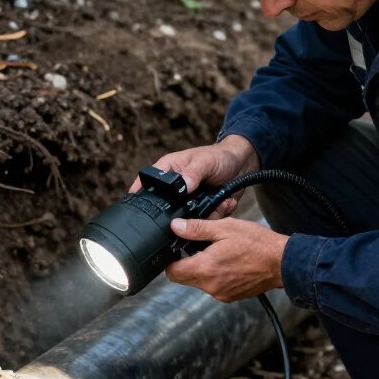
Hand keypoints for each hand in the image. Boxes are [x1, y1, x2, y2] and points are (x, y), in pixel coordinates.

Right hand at [130, 135, 259, 218]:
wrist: (242, 164)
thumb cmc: (220, 156)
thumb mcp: (205, 161)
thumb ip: (193, 173)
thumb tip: (183, 186)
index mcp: (169, 171)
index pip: (147, 183)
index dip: (140, 194)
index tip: (136, 207)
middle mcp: (176, 189)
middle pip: (166, 208)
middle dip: (180, 214)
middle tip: (196, 206)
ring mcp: (189, 201)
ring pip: (187, 219)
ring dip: (205, 214)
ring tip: (219, 201)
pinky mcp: (203, 210)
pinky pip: (205, 221)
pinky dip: (217, 214)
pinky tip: (225, 202)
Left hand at [164, 216, 287, 301]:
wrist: (283, 263)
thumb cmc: (258, 244)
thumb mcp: (225, 228)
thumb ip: (197, 228)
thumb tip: (176, 226)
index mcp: (206, 269)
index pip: (172, 272)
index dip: (171, 259)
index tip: (177, 248)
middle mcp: (210, 286)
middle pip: (184, 278)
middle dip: (187, 262)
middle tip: (199, 246)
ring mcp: (221, 293)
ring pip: (199, 281)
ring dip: (203, 268)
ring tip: (218, 252)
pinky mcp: (230, 296)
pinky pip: (214, 286)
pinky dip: (216, 275)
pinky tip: (228, 262)